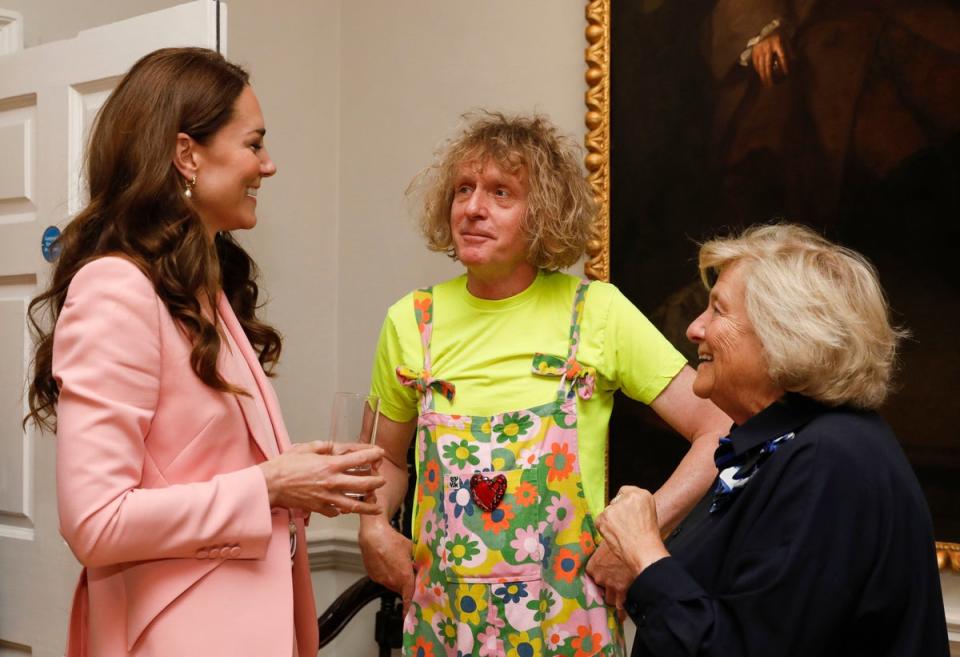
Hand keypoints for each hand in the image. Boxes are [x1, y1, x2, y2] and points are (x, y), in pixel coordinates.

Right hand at [259, 441, 384, 514]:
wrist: (270, 485)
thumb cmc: (285, 466)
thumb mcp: (306, 448)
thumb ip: (323, 447)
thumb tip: (334, 447)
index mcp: (330, 465)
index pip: (359, 459)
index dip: (373, 455)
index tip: (380, 453)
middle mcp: (332, 482)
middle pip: (363, 484)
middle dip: (377, 482)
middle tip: (382, 480)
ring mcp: (327, 497)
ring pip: (354, 504)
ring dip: (368, 505)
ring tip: (377, 506)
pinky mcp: (319, 508)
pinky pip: (336, 512)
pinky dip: (344, 511)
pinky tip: (349, 510)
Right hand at [359, 513, 414, 611]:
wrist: (373, 536)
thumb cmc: (392, 540)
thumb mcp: (411, 549)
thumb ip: (419, 560)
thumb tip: (426, 565)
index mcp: (404, 576)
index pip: (409, 597)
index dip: (410, 607)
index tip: (410, 614)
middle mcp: (392, 581)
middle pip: (402, 590)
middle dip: (406, 585)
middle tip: (410, 576)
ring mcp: (382, 580)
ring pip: (392, 585)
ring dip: (396, 580)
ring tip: (397, 565)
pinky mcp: (374, 576)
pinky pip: (383, 580)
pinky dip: (387, 575)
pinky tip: (388, 563)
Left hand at [585, 540, 634, 609]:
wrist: (637, 545)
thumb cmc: (623, 541)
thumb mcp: (608, 542)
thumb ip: (602, 551)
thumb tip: (600, 548)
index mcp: (593, 565)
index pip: (591, 576)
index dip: (599, 577)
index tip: (603, 578)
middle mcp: (599, 577)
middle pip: (600, 589)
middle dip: (607, 588)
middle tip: (615, 585)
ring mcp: (610, 585)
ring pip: (609, 599)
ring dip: (614, 598)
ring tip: (620, 597)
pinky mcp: (622, 591)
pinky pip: (620, 606)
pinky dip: (621, 612)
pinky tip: (622, 616)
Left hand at [595, 487, 669, 578]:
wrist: (644, 552)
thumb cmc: (648, 538)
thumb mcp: (649, 513)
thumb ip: (635, 505)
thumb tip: (621, 505)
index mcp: (643, 494)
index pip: (626, 492)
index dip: (625, 504)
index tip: (627, 513)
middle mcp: (629, 497)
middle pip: (615, 501)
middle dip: (618, 512)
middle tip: (627, 526)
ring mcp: (615, 506)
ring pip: (608, 512)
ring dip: (611, 521)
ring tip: (624, 533)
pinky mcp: (604, 516)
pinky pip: (600, 520)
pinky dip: (604, 528)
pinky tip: (616, 536)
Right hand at [751, 31, 789, 86]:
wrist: (769, 28)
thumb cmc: (781, 37)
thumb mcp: (788, 41)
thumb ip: (791, 51)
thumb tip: (794, 63)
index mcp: (778, 42)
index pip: (782, 57)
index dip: (784, 66)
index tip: (786, 74)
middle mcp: (767, 46)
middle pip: (768, 64)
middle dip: (770, 76)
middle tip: (772, 85)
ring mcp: (760, 48)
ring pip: (761, 65)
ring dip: (763, 76)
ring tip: (766, 83)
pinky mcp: (754, 51)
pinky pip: (756, 63)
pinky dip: (758, 70)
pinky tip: (761, 75)